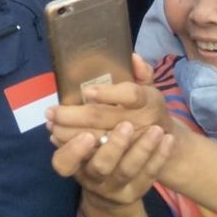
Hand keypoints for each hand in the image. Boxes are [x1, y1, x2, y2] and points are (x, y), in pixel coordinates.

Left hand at [47, 54, 171, 146]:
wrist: (165, 145)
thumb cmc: (148, 109)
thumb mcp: (150, 89)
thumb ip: (142, 72)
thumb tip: (133, 57)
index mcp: (148, 101)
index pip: (130, 94)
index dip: (109, 93)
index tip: (87, 91)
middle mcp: (140, 122)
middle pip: (104, 117)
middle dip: (75, 115)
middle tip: (52, 111)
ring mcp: (131, 143)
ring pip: (97, 139)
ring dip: (71, 132)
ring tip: (52, 124)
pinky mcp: (121, 159)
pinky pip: (95, 155)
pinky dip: (75, 147)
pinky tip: (58, 139)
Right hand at [52, 121, 173, 207]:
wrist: (113, 188)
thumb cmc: (95, 150)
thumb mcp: (82, 135)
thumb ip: (87, 111)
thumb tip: (92, 89)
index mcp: (73, 162)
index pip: (63, 162)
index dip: (73, 150)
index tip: (86, 135)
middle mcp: (91, 176)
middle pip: (100, 166)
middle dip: (113, 146)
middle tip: (127, 125)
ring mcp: (115, 186)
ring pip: (128, 170)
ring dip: (142, 149)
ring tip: (156, 129)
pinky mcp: (136, 189)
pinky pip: (150, 174)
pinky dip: (159, 156)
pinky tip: (167, 139)